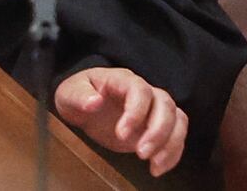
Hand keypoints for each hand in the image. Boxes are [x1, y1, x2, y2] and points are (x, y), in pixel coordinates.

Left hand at [53, 67, 187, 177]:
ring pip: (177, 119)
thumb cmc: (78, 95)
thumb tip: (93, 102)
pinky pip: (176, 135)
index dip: (136, 112)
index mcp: (122, 79)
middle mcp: (143, 91)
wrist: (83, 105)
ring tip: (154, 165)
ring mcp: (153, 108)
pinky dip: (172, 153)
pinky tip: (157, 168)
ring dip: (170, 144)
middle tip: (140, 153)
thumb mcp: (70, 93)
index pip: (139, 90)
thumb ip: (80, 96)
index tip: (121, 134)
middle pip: (165, 104)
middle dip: (158, 131)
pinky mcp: (156, 126)